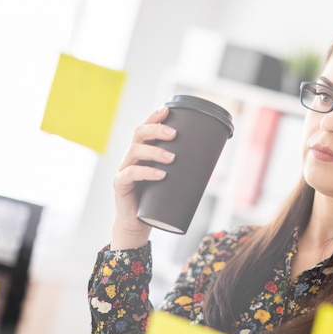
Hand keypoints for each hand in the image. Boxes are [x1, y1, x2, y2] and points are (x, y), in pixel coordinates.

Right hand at [110, 107, 175, 249]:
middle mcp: (131, 157)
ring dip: (155, 151)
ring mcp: (124, 169)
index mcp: (142, 152)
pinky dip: (147, 172)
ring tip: (172, 158)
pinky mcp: (120, 184)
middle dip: (156, 129)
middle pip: (138, 133)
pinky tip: (160, 174)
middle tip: (174, 133)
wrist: (138, 223)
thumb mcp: (170, 180)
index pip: (145, 128)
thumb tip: (212, 159)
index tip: (167, 110)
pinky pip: (131, 173)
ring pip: (134, 150)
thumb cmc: (156, 199)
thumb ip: (182, 168)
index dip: (154, 117)